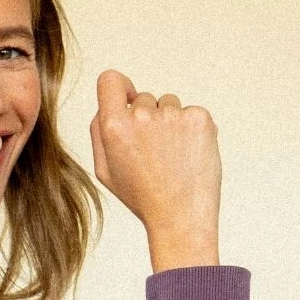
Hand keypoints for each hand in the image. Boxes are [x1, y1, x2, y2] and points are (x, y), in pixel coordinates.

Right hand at [89, 71, 220, 269]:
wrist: (181, 219)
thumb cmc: (142, 198)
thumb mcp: (106, 172)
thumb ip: (99, 132)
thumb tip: (106, 104)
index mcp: (114, 127)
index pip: (110, 80)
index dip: (119, 87)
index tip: (127, 98)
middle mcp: (143, 116)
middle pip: (143, 97)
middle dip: (147, 118)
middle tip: (153, 154)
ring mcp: (174, 115)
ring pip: (169, 104)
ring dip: (170, 124)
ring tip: (172, 158)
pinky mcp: (200, 118)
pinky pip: (192, 112)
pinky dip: (192, 130)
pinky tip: (188, 156)